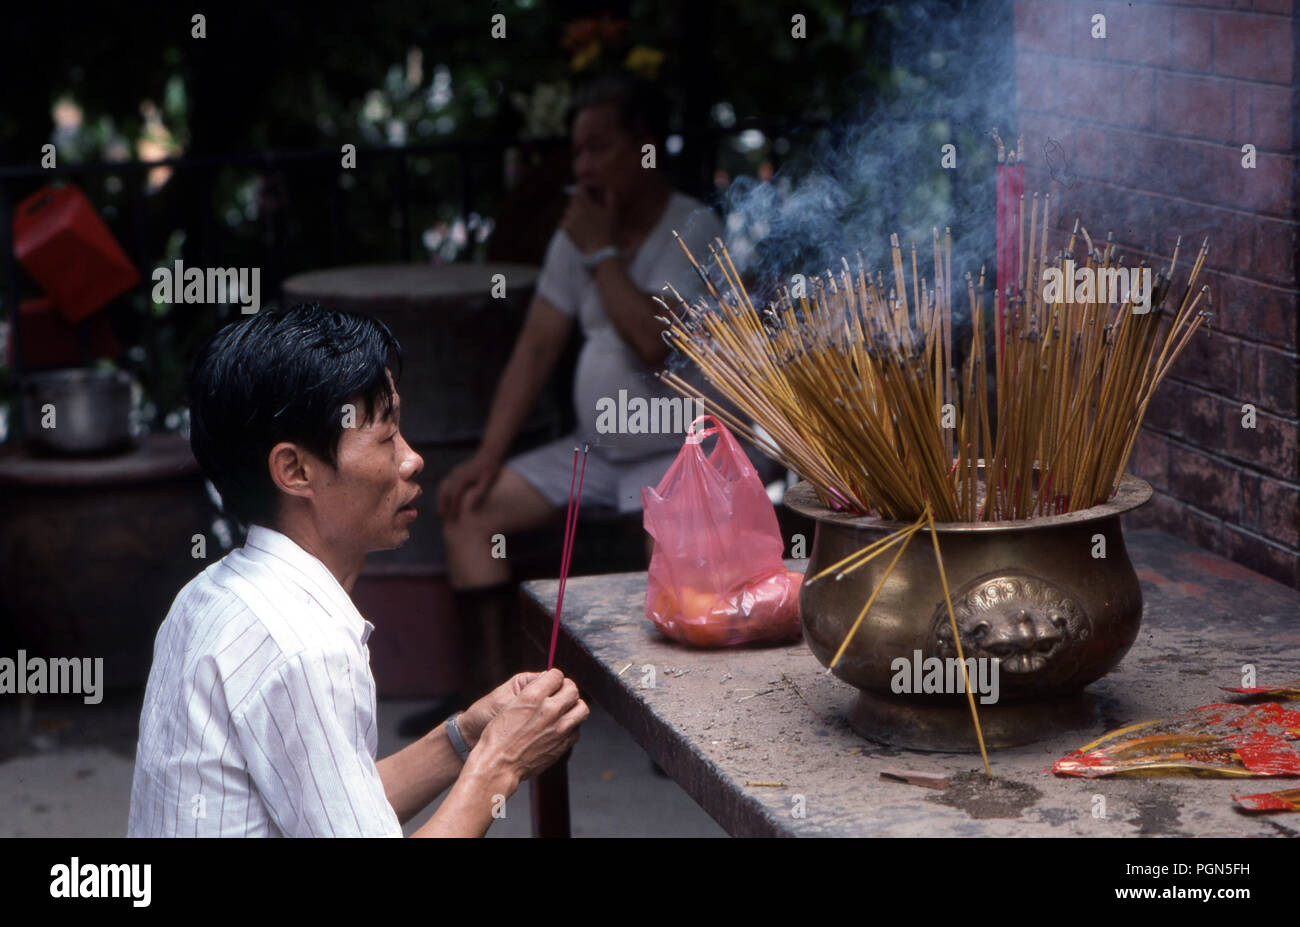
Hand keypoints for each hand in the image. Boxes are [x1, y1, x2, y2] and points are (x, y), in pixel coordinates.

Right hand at [436, 450, 501, 520]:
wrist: (489, 454)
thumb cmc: (490, 470)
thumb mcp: (488, 483)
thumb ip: (480, 495)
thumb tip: (473, 509)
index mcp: (463, 480)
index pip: (454, 497)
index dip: (452, 509)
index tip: (451, 519)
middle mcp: (456, 476)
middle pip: (445, 493)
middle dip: (442, 505)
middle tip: (442, 517)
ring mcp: (455, 473)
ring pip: (443, 487)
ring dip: (441, 499)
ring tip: (442, 509)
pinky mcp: (456, 471)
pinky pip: (446, 483)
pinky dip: (443, 491)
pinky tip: (447, 497)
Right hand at [468, 668, 588, 785]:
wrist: (498, 765)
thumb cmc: (498, 737)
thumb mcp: (510, 704)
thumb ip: (533, 692)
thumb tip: (547, 684)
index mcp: (533, 696)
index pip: (557, 675)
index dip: (554, 678)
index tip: (552, 683)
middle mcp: (549, 710)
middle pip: (572, 689)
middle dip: (567, 689)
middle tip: (561, 694)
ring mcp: (559, 728)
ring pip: (581, 708)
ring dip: (574, 707)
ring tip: (566, 710)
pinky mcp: (563, 744)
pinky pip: (577, 730)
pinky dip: (571, 727)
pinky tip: (560, 728)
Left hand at [561, 187, 615, 254]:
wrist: (599, 250)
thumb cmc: (608, 230)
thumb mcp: (612, 211)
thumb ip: (610, 196)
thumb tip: (608, 188)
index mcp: (583, 203)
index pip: (580, 187)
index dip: (587, 186)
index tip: (593, 188)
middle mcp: (573, 209)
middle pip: (574, 198)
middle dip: (582, 198)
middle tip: (590, 203)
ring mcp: (568, 219)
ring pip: (569, 209)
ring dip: (576, 209)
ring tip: (585, 215)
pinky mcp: (565, 229)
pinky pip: (565, 220)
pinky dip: (571, 220)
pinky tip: (580, 224)